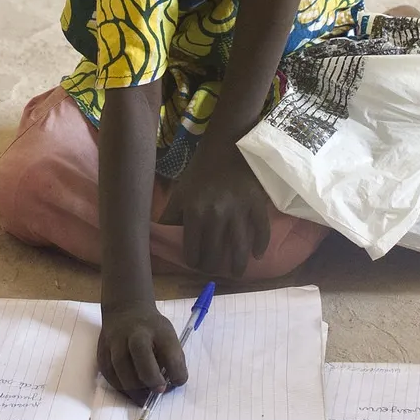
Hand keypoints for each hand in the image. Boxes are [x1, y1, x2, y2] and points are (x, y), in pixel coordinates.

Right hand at [97, 301, 187, 402]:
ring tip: (145, 394)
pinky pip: (109, 375)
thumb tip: (171, 385)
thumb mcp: (168, 335)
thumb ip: (173, 359)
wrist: (125, 309)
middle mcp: (135, 333)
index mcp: (157, 329)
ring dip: (135, 388)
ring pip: (121, 369)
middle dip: (151, 378)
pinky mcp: (102, 352)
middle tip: (159, 389)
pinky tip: (132, 389)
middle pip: (141, 355)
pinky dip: (121, 387)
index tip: (177, 381)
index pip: (170, 352)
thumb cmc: (152, 328)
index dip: (176, 373)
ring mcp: (115, 341)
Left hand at [157, 144, 272, 278]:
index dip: (193, 262)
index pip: (192, 251)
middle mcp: (215, 215)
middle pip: (215, 254)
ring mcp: (238, 211)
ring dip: (237, 266)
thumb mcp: (180, 193)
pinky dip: (260, 245)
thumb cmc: (200, 172)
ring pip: (238, 248)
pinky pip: (261, 230)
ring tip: (236, 274)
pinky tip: (257, 255)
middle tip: (213, 268)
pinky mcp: (256, 204)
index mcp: (194, 213)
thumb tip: (159, 239)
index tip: (195, 263)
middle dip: (212, 267)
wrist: (227, 146)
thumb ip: (169, 218)